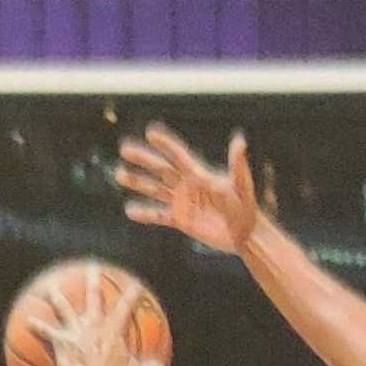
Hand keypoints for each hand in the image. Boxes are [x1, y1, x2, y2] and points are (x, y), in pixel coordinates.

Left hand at [28, 266, 165, 365]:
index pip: (126, 307)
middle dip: (93, 281)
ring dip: (58, 298)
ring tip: (52, 288)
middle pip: (93, 297)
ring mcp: (76, 331)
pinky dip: (39, 327)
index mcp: (112, 330)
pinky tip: (29, 321)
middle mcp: (93, 325)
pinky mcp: (62, 341)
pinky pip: (48, 333)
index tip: (136, 284)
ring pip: (65, 309)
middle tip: (93, 267)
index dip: (132, 295)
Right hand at [116, 124, 259, 254]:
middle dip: (143, 159)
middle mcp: (187, 185)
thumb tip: (240, 141)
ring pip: (155, 189)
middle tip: (124, 149)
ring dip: (138, 182)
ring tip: (119, 174)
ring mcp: (182, 202)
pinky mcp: (181, 220)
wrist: (244, 233)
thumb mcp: (242, 184)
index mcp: (199, 174)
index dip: (165, 144)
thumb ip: (237, 164)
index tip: (150, 132)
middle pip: (161, 168)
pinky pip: (159, 215)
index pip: (178, 156)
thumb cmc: (246, 206)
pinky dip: (145, 213)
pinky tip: (130, 210)